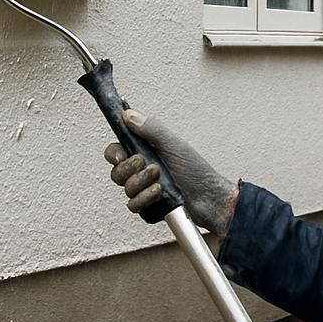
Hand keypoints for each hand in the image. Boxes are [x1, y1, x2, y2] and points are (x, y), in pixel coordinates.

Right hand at [104, 110, 238, 236]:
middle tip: (151, 165)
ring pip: (125, 188)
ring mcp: (144, 189)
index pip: (116, 151)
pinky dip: (144, 199)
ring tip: (160, 181)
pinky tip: (158, 194)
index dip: (114, 154)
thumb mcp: (172, 144)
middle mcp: (141, 171)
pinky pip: (133, 205)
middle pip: (116, 171)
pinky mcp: (148, 207)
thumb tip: (128, 115)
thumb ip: (150, 128)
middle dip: (131, 169)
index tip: (121, 154)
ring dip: (141, 183)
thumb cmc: (194, 170)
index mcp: (145, 152)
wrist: (208, 197)